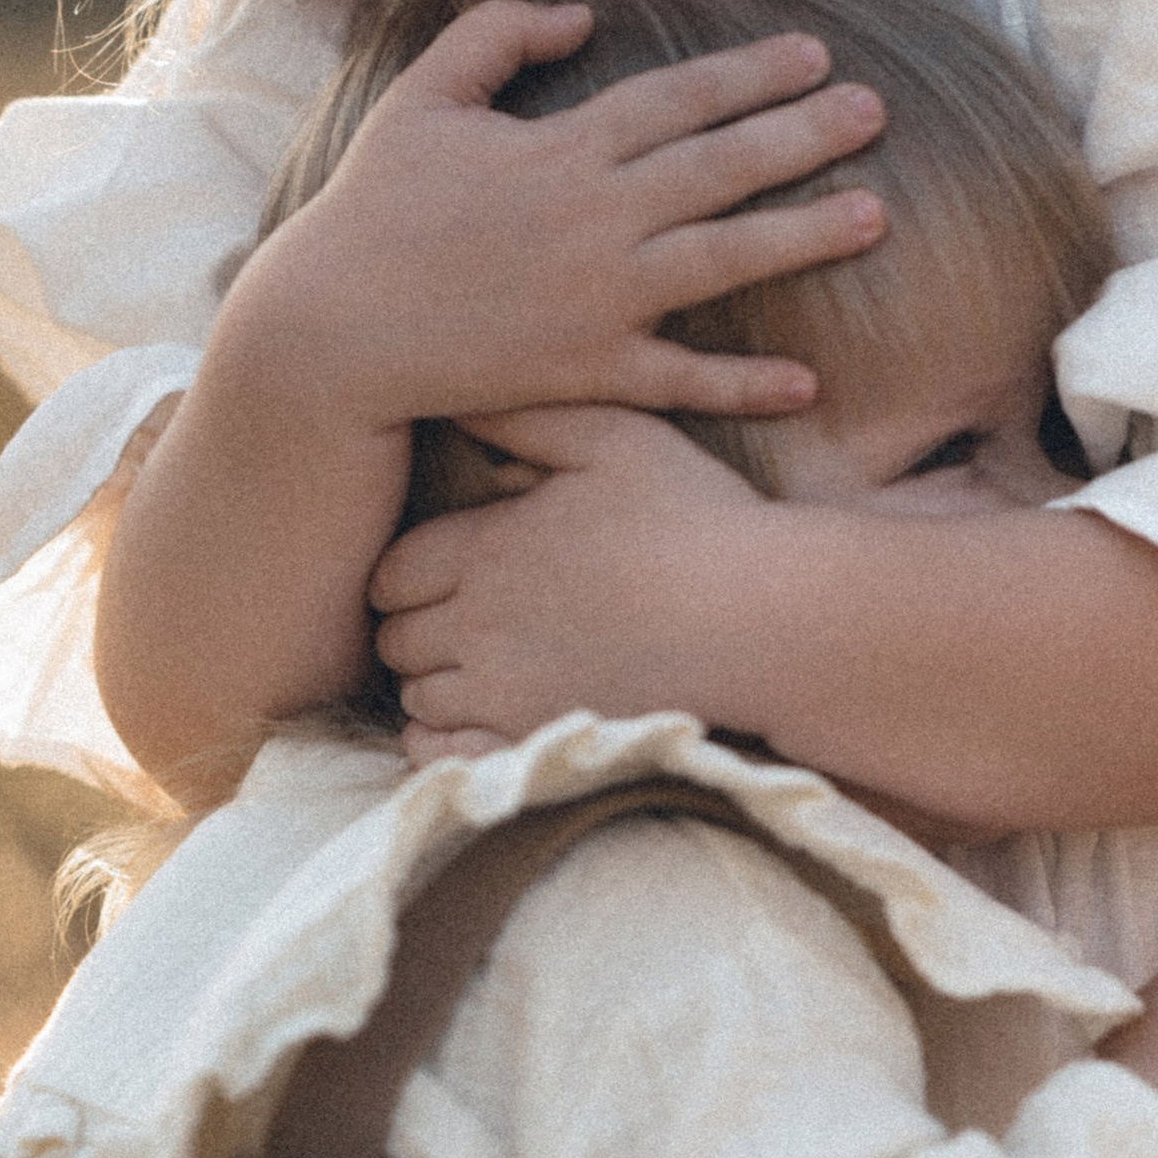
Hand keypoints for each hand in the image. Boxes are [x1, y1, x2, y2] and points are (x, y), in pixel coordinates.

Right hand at [209, 0, 885, 438]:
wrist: (331, 333)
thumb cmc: (372, 211)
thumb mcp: (421, 99)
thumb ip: (498, 36)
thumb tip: (583, 11)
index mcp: (561, 148)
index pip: (677, 99)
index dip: (750, 74)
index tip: (815, 55)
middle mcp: (594, 218)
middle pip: (720, 167)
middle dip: (804, 134)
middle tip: (876, 112)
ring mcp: (597, 300)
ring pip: (721, 260)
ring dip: (802, 238)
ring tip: (874, 216)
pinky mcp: (587, 372)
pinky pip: (679, 379)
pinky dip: (742, 385)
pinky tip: (807, 384)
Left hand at [371, 406, 770, 737]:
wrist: (765, 621)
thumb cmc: (698, 519)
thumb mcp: (615, 436)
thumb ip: (528, 419)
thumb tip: (454, 402)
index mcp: (489, 550)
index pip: (392, 574)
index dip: (405, 575)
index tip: (435, 573)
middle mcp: (481, 626)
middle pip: (397, 640)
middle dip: (412, 628)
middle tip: (452, 620)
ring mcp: (506, 694)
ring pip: (418, 698)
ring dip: (431, 683)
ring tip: (473, 666)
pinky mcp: (539, 742)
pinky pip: (446, 756)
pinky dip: (439, 740)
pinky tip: (470, 719)